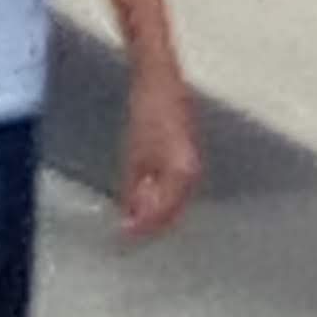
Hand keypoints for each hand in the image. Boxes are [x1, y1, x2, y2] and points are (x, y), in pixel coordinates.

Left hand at [118, 62, 199, 238]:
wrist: (159, 80)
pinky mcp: (188, 159)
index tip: (124, 236)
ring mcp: (192, 166)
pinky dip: (161, 198)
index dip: (142, 229)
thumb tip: (130, 215)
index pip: (163, 215)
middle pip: (172, 213)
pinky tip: (144, 196)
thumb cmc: (146, 109)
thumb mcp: (134, 153)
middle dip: (150, 225)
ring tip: (132, 218)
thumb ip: (134, 188)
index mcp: (182, 173)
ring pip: (175, 204)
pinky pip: (176, 189)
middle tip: (126, 232)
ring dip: (155, 214)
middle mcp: (193, 173)